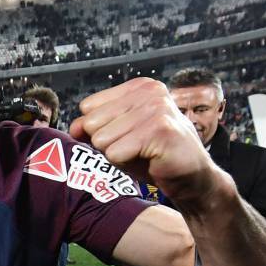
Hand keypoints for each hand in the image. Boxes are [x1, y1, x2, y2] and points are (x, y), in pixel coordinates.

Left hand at [69, 77, 217, 203]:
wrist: (192, 178)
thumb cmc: (152, 156)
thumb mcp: (116, 138)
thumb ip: (91, 129)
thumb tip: (73, 127)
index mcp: (139, 87)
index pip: (89, 107)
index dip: (100, 130)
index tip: (127, 136)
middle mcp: (149, 92)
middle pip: (92, 123)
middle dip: (107, 144)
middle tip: (135, 148)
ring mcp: (156, 109)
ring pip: (102, 140)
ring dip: (118, 155)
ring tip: (142, 153)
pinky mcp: (160, 130)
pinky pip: (115, 153)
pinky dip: (126, 164)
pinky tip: (150, 159)